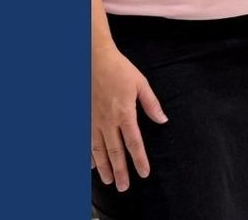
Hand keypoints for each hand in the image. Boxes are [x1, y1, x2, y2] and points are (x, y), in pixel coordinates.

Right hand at [92, 40, 167, 190]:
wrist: (95, 61)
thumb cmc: (120, 70)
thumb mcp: (141, 83)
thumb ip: (151, 104)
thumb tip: (163, 120)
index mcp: (124, 113)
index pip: (134, 142)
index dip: (140, 159)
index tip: (144, 173)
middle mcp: (108, 121)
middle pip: (115, 152)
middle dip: (120, 171)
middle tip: (124, 187)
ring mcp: (94, 121)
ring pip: (99, 151)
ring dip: (104, 167)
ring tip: (108, 181)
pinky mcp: (85, 118)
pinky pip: (85, 142)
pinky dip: (88, 156)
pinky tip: (91, 166)